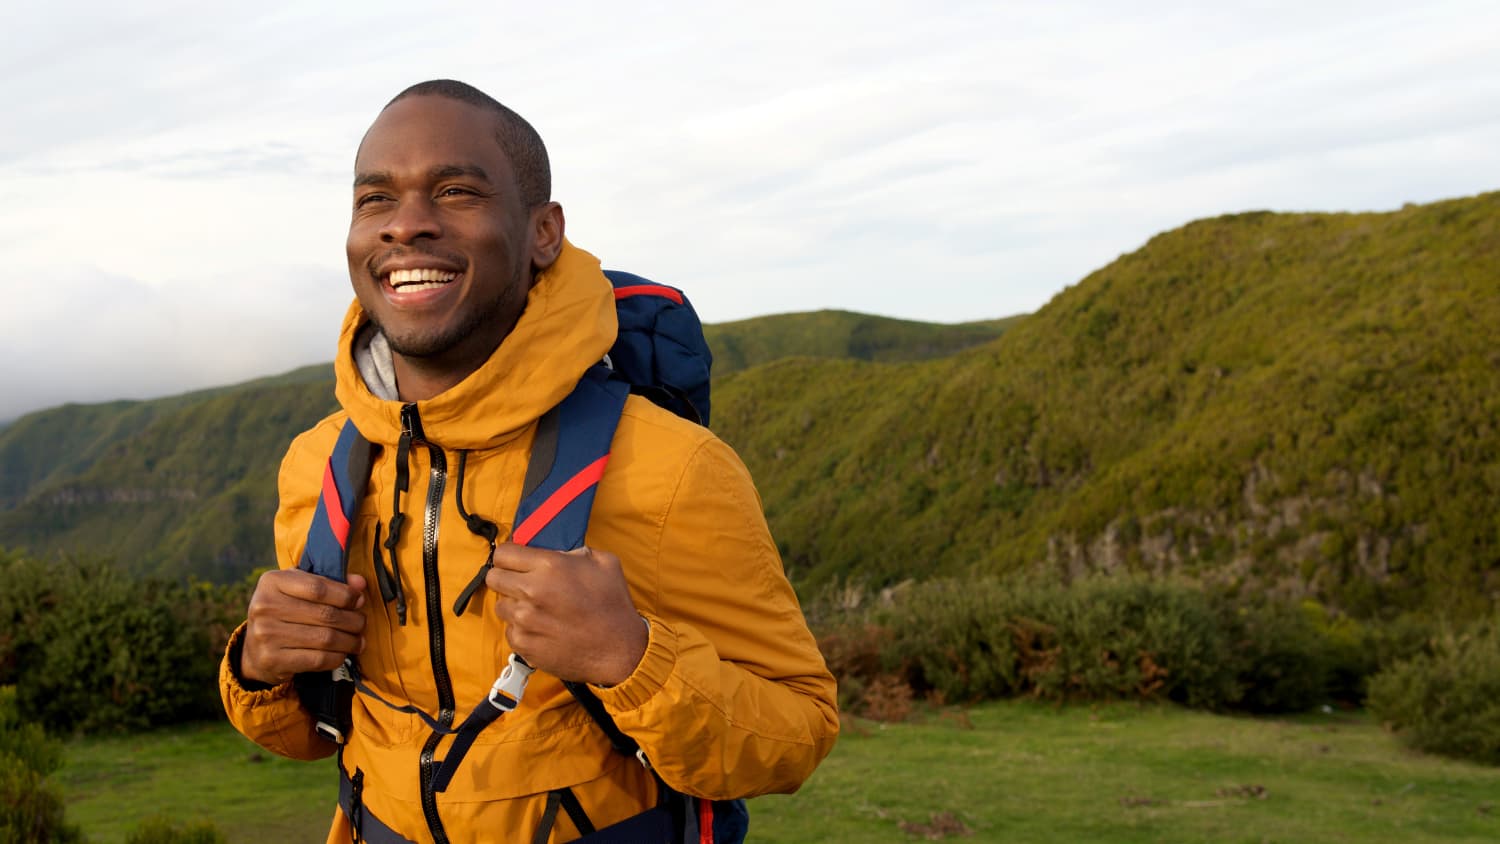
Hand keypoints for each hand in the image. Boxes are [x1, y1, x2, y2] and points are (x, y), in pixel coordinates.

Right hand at [240, 570, 367, 685]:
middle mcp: (264, 606)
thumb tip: (360, 583)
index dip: (346, 595)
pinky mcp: (272, 659)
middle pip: (325, 614)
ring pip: (325, 638)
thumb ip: (330, 581)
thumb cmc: (284, 611)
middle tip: (362, 623)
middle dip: (352, 620)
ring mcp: (266, 634)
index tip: (359, 600)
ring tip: (358, 640)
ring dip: (349, 640)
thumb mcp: (299, 589)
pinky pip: (317, 659)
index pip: (318, 588)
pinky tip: (343, 653)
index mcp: (272, 582)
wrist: (254, 650)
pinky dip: (337, 657)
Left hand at [485, 544, 647, 685]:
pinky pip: (510, 631)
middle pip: (493, 577)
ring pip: (500, 605)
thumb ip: (574, 552)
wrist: (620, 651)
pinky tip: (543, 629)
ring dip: (514, 605)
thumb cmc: (614, 606)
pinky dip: (522, 630)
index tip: (516, 562)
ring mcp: (525, 621)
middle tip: (524, 584)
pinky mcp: (524, 645)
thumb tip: (555, 553)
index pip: (503, 553)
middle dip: (506, 578)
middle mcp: (532, 591)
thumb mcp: (604, 563)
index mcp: (550, 566)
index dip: (509, 556)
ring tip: (538, 610)